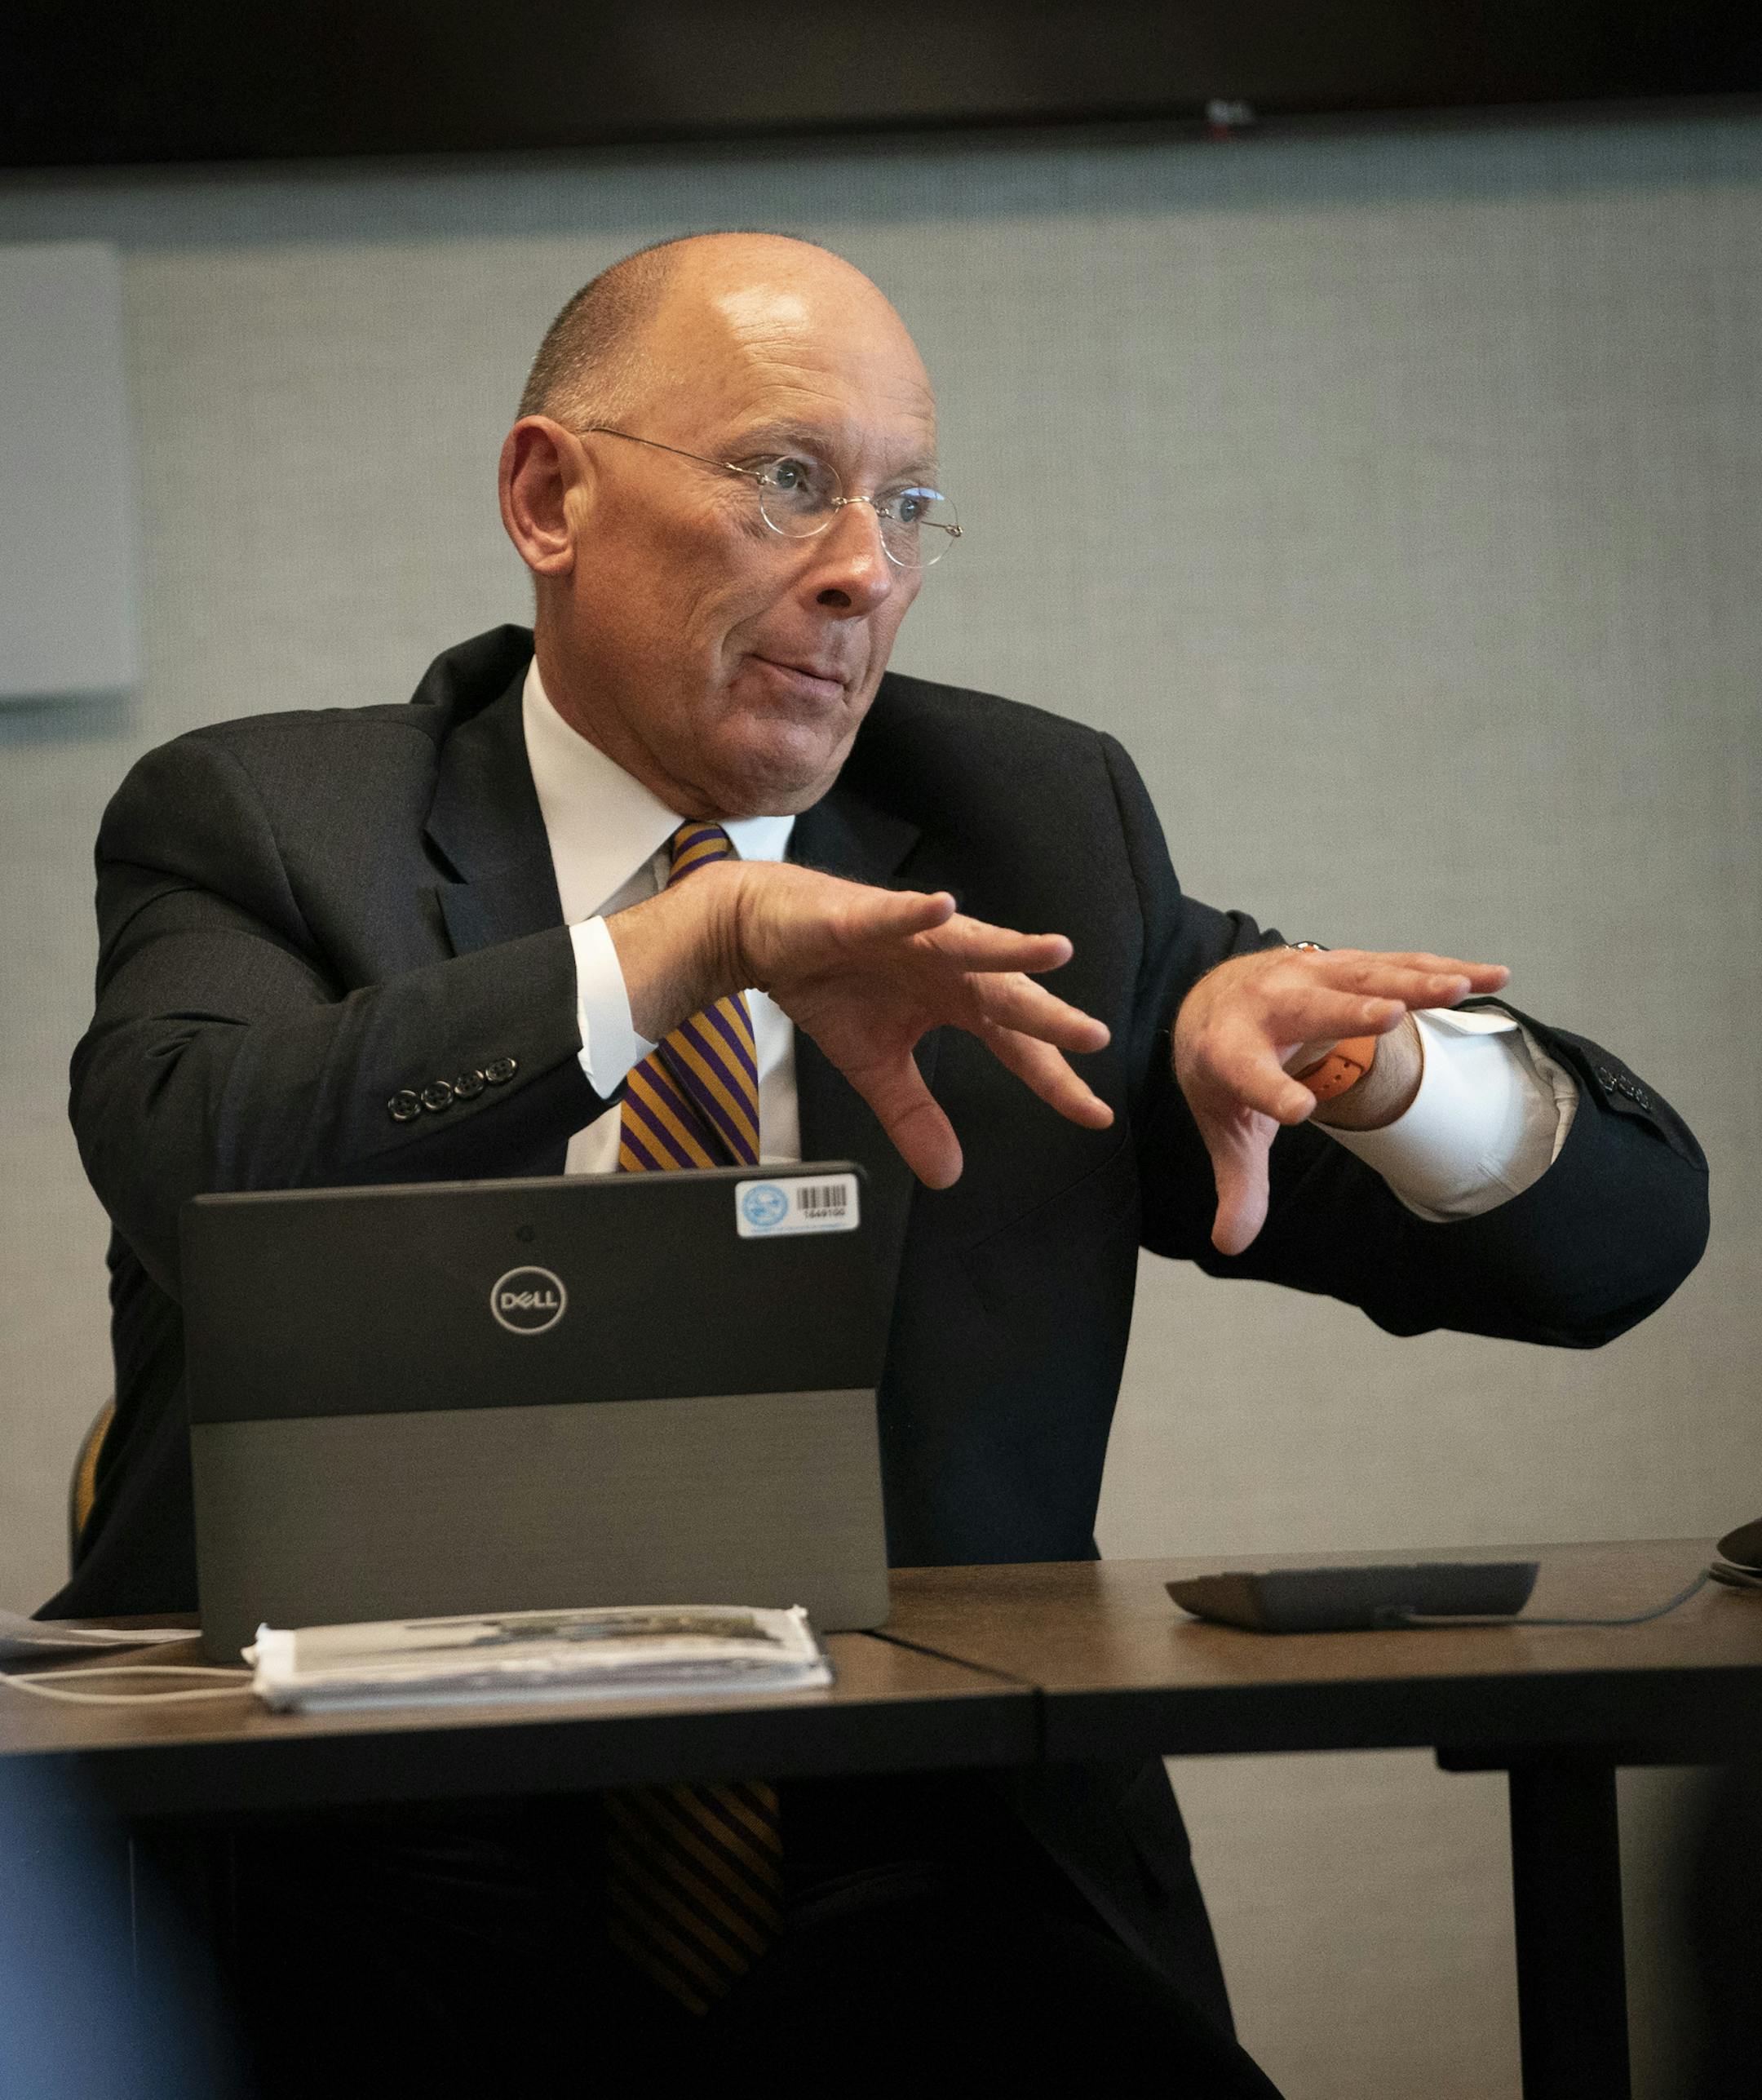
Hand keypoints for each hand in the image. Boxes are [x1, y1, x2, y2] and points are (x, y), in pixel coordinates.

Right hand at [607, 860, 1111, 1187]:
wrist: (765, 932)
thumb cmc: (830, 984)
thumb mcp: (873, 1066)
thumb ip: (914, 1115)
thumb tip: (947, 1176)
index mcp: (956, 999)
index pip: (1016, 1043)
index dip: (1053, 1077)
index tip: (1095, 1114)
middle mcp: (947, 964)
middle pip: (1007, 995)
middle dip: (1048, 1017)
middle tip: (1093, 1039)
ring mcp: (911, 936)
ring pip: (969, 945)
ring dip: (1010, 950)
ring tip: (1055, 953)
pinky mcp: (862, 916)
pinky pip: (894, 914)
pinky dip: (917, 912)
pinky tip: (944, 905)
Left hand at [1173, 945, 1510, 1256]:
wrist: (1215, 1001)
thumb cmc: (1225, 1070)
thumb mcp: (1227, 1127)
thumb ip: (1240, 1184)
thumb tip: (1231, 1244)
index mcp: (1230, 1052)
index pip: (1248, 1076)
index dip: (1271, 1093)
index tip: (1300, 1111)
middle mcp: (1268, 1006)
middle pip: (1311, 1010)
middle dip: (1350, 1014)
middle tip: (1390, 1017)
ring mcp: (1310, 976)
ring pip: (1365, 978)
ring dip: (1414, 984)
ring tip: (1459, 990)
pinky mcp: (1346, 965)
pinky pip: (1400, 965)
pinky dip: (1448, 969)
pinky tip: (1493, 978)